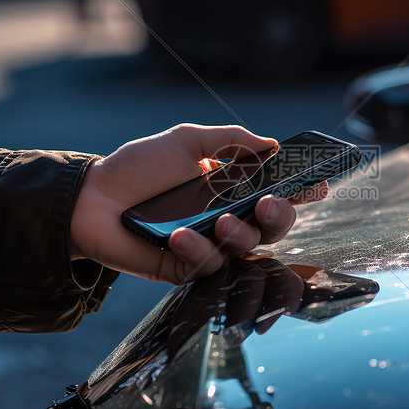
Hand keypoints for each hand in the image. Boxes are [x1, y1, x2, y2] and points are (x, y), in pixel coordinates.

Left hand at [69, 124, 327, 283]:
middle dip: (279, 216)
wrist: (90, 200)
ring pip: (247, 249)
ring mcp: (210, 244)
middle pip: (272, 226)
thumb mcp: (185, 141)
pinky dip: (198, 251)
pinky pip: (210, 266)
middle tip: (268, 204)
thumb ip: (230, 140)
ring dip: (239, 235)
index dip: (301, 191)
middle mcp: (227, 216)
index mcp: (231, 186)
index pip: (276, 191)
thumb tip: (272, 144)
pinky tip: (179, 237)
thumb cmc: (138, 168)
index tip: (317, 186)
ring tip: (220, 222)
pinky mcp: (188, 268)